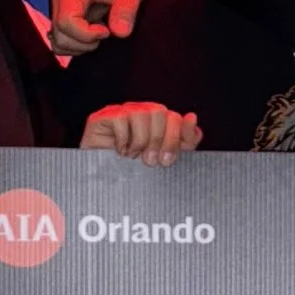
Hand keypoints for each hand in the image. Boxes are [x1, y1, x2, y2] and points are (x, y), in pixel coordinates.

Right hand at [49, 0, 222, 58]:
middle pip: (59, 36)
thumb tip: (118, 32)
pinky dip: (85, 43)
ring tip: (108, 36)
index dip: (85, 36)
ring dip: (82, 46)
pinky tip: (105, 37)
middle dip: (82, 43)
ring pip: (62, 40)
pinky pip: (71, 38)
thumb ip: (125, 8)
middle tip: (109, 37)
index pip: (65, 24)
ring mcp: (69, 7)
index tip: (108, 34)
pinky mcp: (77, 15)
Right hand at [81, 102, 202, 163]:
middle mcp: (142, 112)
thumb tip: (192, 117)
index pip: (175, 118)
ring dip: (140, 141)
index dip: (177, 137)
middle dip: (160, 141)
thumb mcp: (166, 158)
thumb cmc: (136, 169)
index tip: (169, 159)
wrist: (103, 181)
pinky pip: (120, 119)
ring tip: (134, 156)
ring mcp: (122, 112)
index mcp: (159, 121)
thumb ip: (185, 141)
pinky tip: (120, 151)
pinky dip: (122, 140)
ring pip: (142, 113)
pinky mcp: (103, 116)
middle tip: (151, 161)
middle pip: (160, 112)